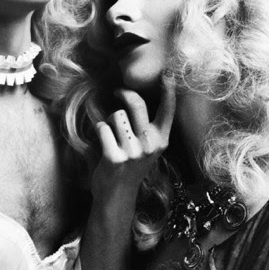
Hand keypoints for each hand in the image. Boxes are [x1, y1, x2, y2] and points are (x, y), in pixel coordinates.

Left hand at [91, 82, 175, 204]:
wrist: (117, 195)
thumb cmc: (130, 167)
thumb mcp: (147, 149)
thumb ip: (147, 128)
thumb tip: (136, 98)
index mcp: (160, 141)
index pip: (167, 111)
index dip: (169, 91)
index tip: (169, 74)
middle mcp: (149, 145)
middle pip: (137, 104)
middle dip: (125, 94)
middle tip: (118, 92)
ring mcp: (132, 152)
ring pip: (116, 115)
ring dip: (110, 121)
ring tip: (112, 136)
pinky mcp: (114, 157)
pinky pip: (102, 128)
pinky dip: (99, 132)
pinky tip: (103, 144)